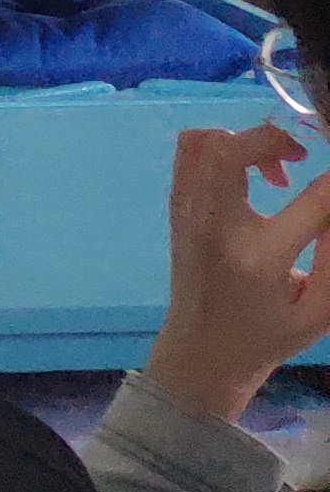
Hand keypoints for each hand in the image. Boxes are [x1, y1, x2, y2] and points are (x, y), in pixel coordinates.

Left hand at [142, 121, 329, 424]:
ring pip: (203, 141)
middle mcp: (216, 226)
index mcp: (259, 259)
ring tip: (276, 171)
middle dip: (273, 140)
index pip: (311, 203)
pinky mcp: (176, 205)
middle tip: (300, 159)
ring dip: (245, 141)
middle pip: (230, 150)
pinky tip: (251, 175)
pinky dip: (223, 146)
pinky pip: (190, 152)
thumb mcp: (319, 313)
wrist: (201, 351)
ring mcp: (188, 211)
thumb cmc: (267, 335)